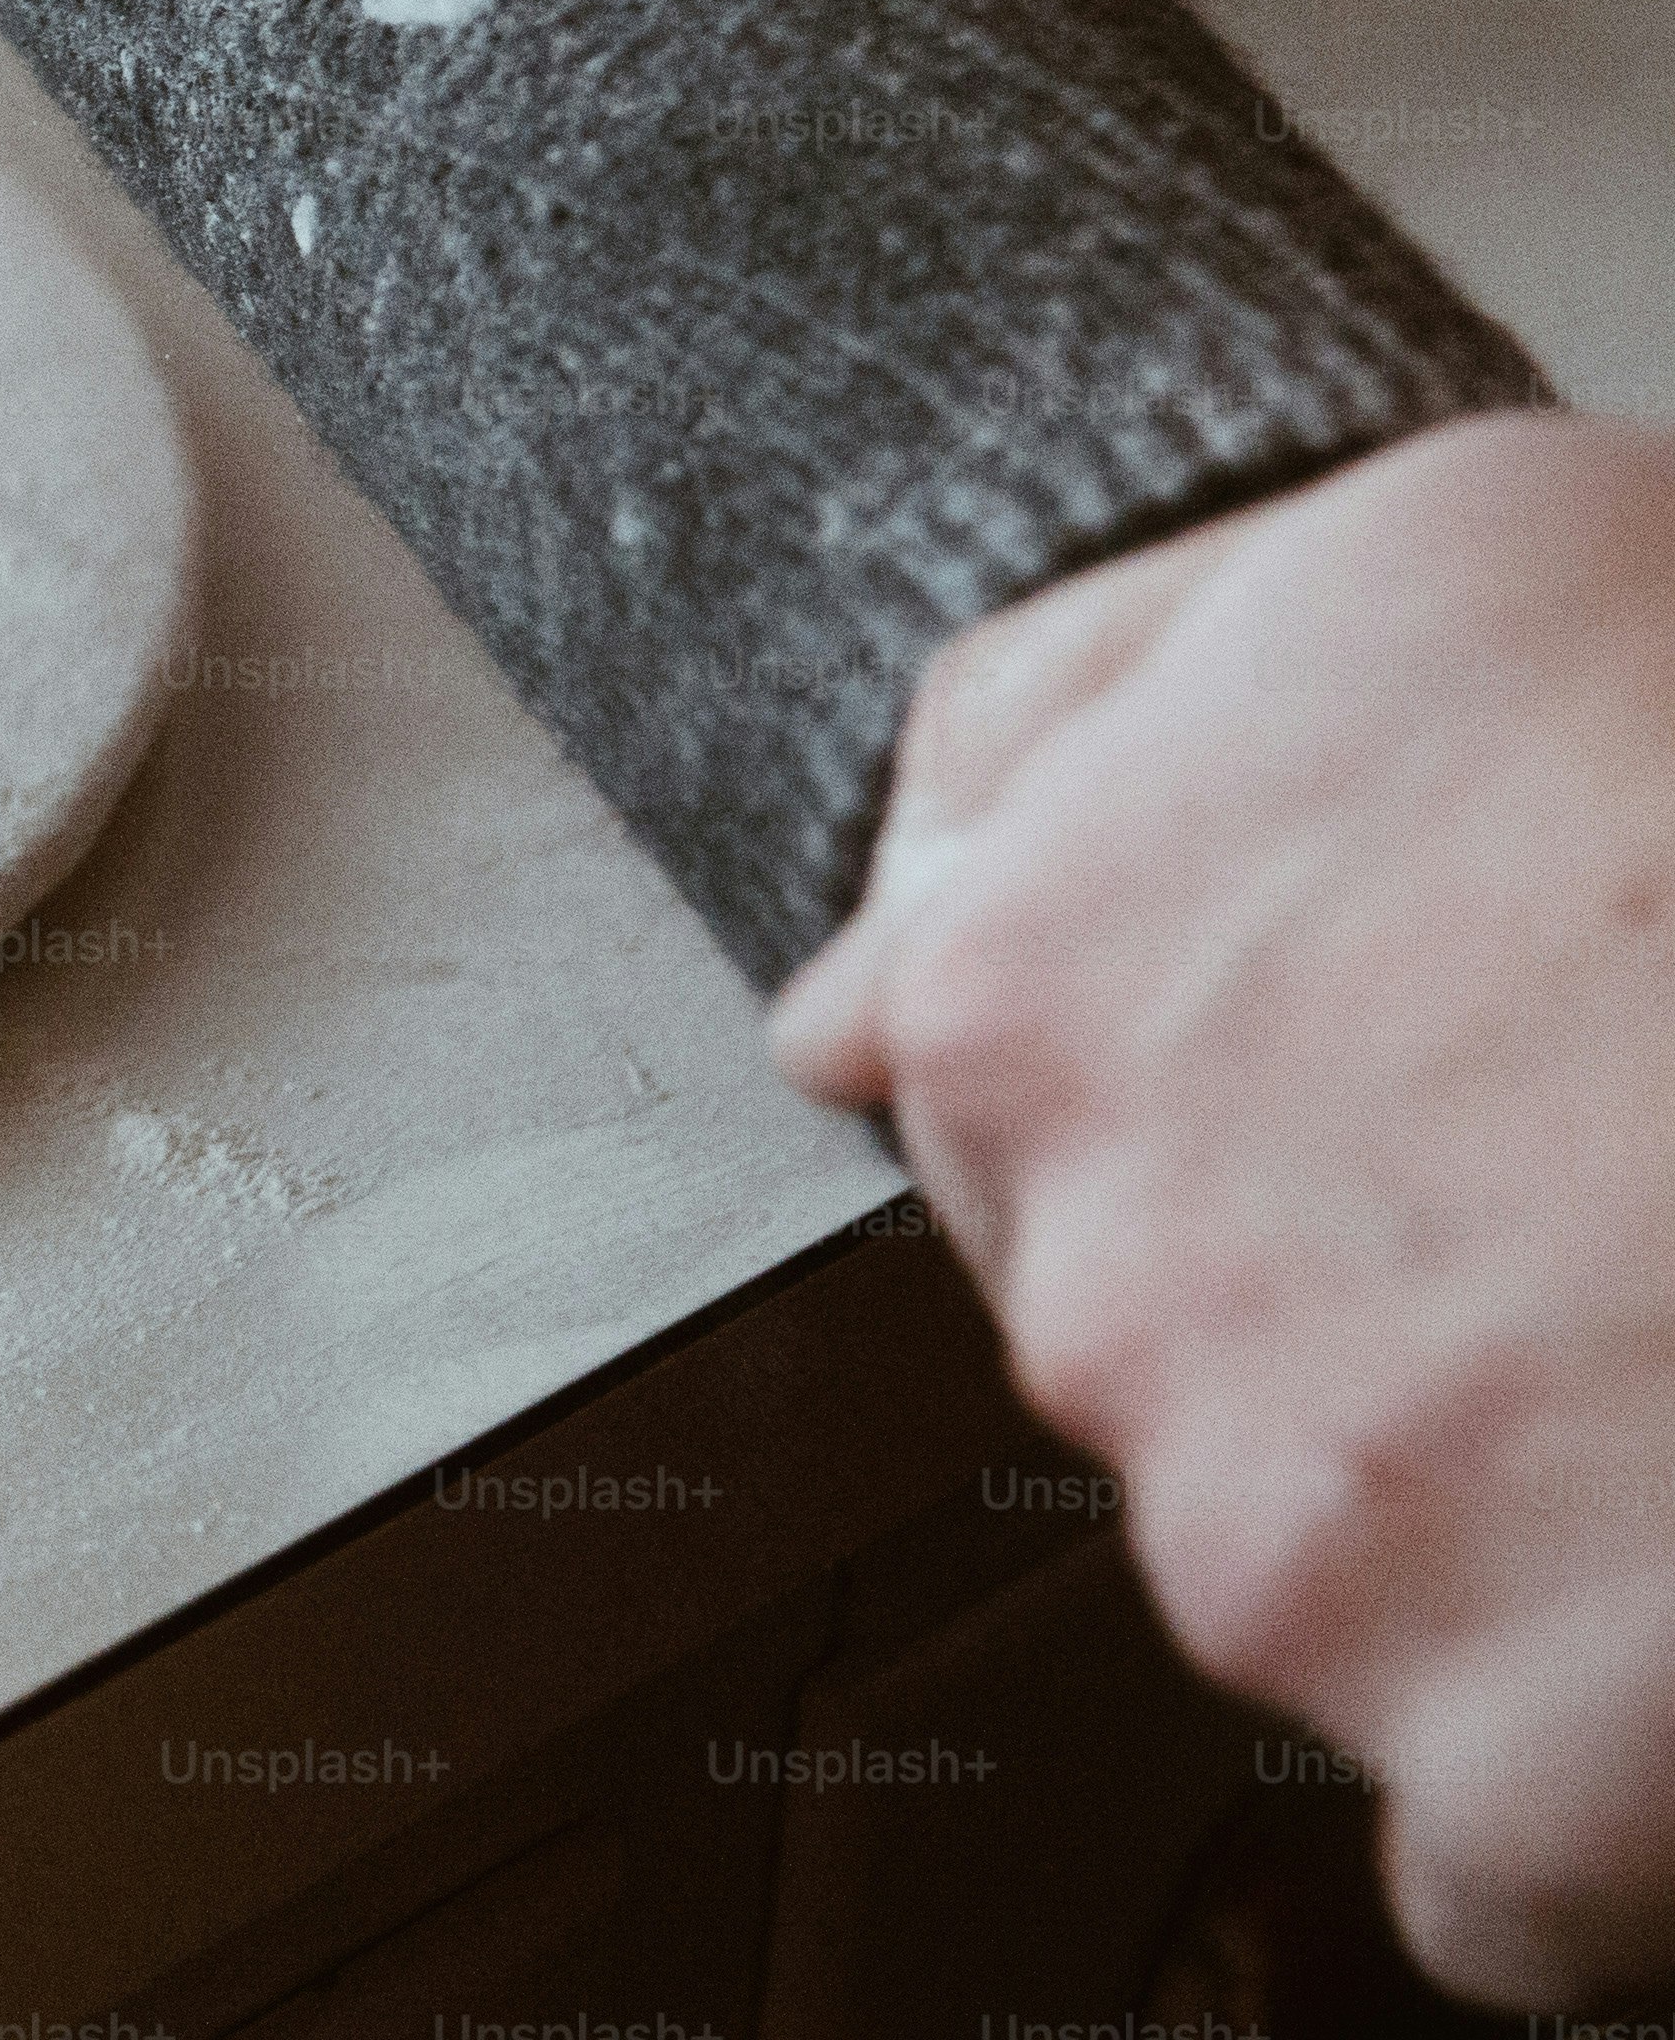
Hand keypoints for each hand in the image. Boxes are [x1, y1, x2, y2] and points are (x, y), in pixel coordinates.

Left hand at [771, 412, 1674, 2003]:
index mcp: (1021, 1007)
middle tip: (1620, 1242)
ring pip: (1335, 1597)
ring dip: (1502, 1538)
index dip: (1264, 1144)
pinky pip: (1501, 1861)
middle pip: (1186, 1378)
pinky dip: (1603, 1788)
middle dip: (1375, 1338)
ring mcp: (1274, 1549)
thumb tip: (844, 994)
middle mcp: (1091, 1294)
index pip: (1018, 1154)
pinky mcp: (1489, 1775)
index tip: (1443, 1127)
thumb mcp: (1410, 579)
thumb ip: (1069, 748)